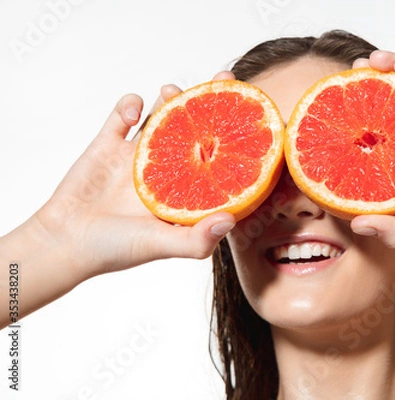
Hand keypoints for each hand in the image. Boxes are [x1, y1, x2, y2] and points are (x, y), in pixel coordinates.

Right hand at [32, 80, 235, 279]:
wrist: (64, 242)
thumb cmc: (116, 249)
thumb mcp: (162, 245)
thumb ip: (196, 239)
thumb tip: (231, 220)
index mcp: (184, 189)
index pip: (217, 156)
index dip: (234, 135)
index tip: (249, 111)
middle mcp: (167, 169)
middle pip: (195, 128)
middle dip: (209, 102)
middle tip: (223, 78)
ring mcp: (138, 155)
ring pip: (161, 116)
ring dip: (170, 98)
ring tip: (171, 92)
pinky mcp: (108, 145)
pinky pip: (122, 115)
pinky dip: (130, 105)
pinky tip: (134, 113)